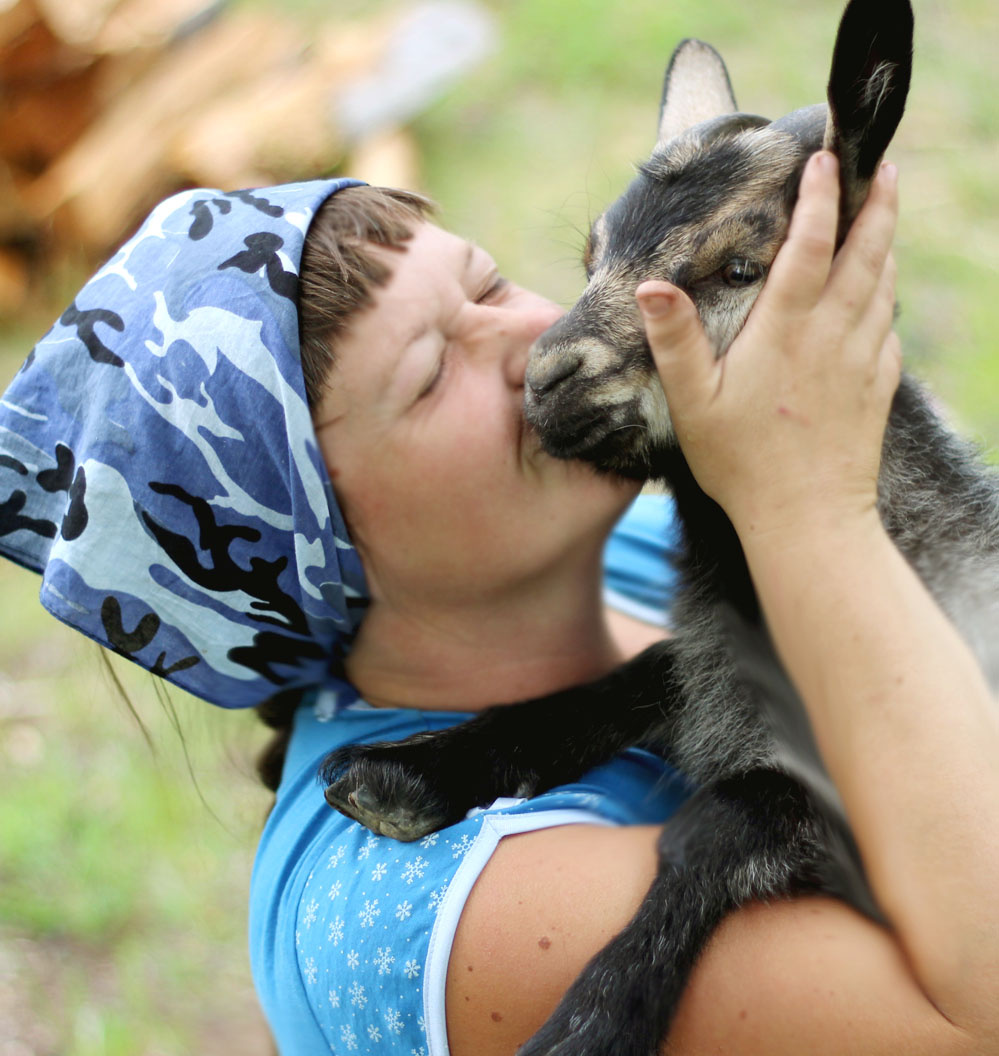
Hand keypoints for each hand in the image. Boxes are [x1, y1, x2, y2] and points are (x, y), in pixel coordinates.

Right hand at [636, 151, 900, 540]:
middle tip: (879, 165)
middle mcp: (834, 334)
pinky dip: (888, 296)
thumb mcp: (692, 403)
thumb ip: (674, 340)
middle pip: (867, 251)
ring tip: (884, 214)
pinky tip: (881, 294)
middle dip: (875, 202)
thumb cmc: (741, 463)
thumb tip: (651, 285)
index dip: (819, 195)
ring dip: (886, 242)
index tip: (822, 157)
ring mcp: (863, 359)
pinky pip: (889, 327)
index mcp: (787, 329)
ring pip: (884, 284)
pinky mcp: (878, 387)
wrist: (808, 518)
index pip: (812, 244)